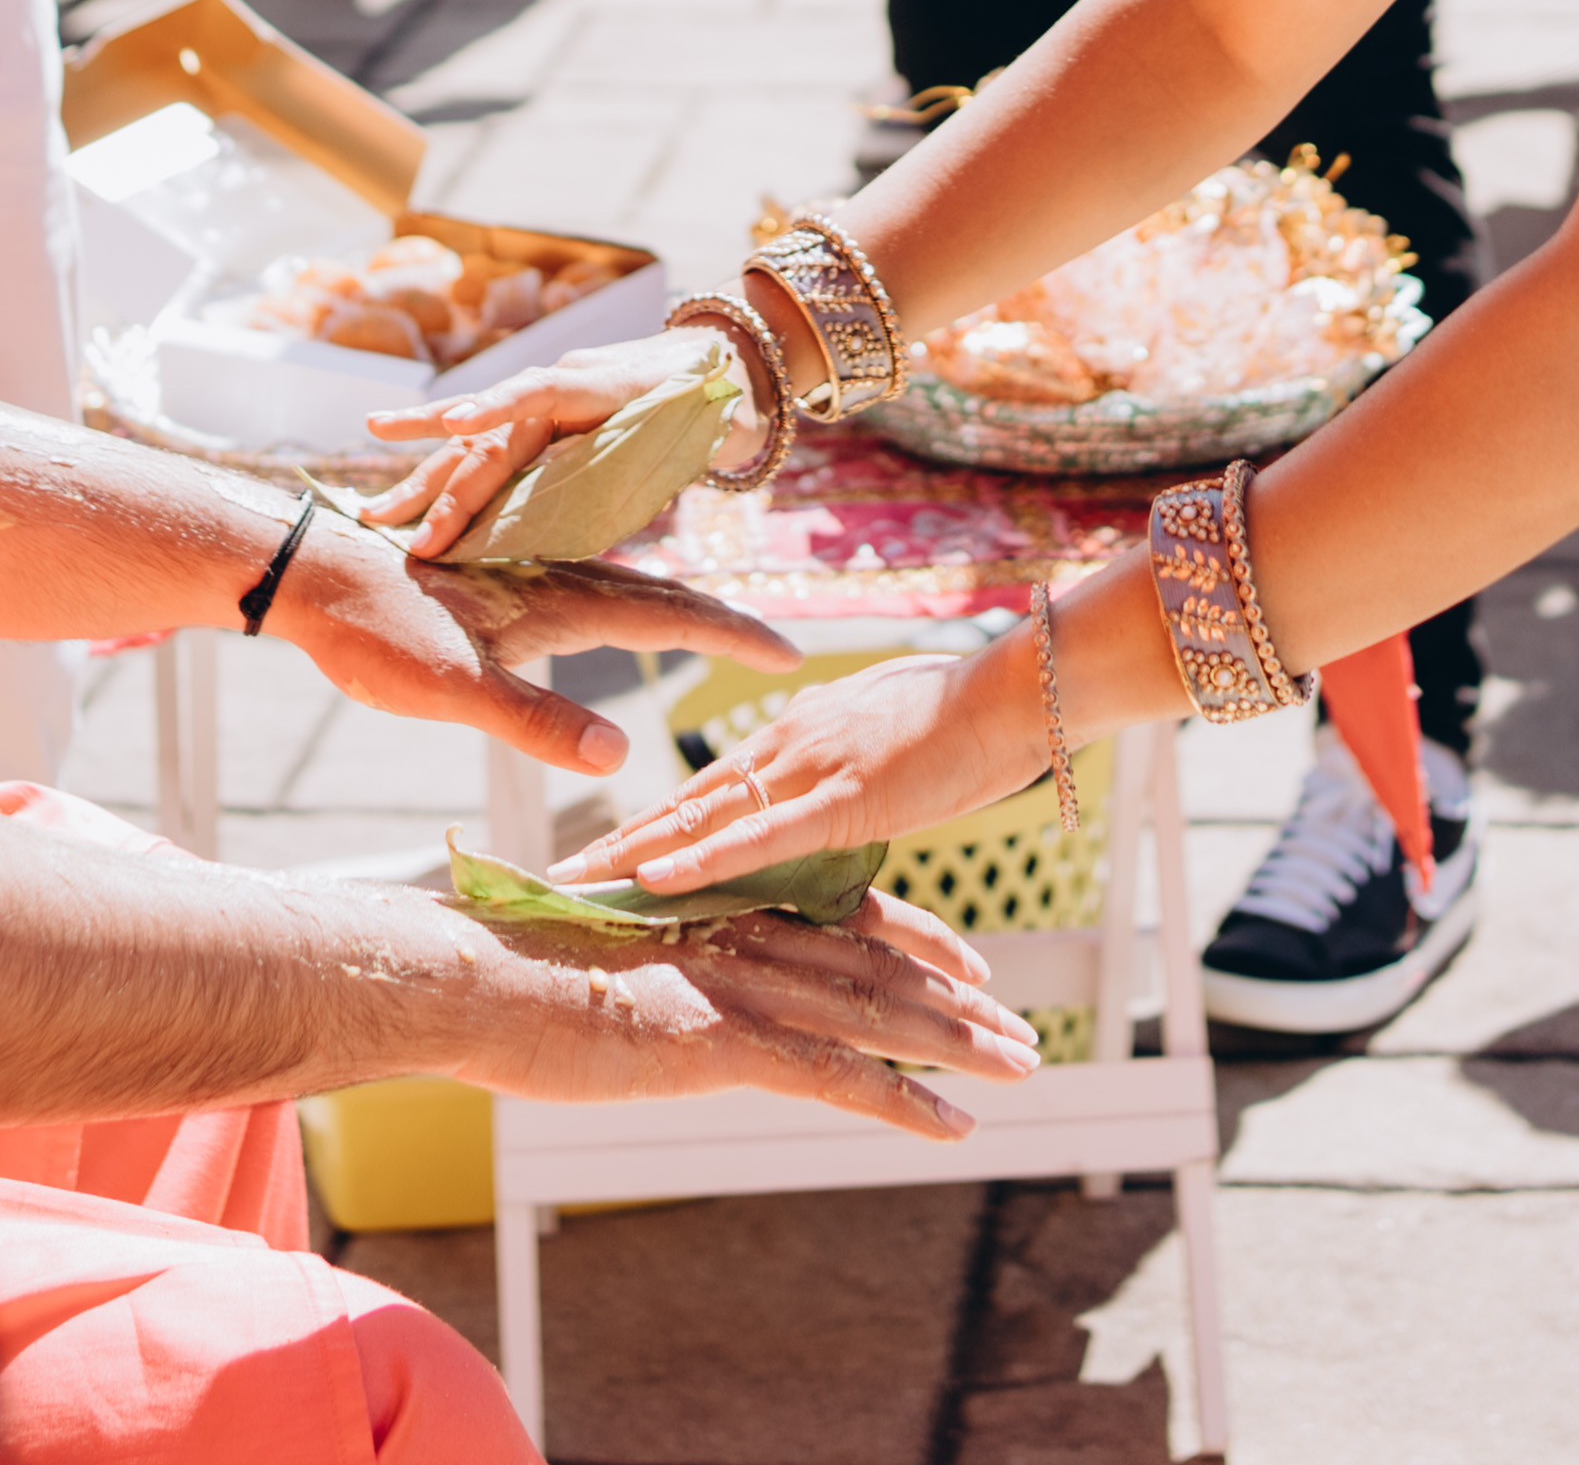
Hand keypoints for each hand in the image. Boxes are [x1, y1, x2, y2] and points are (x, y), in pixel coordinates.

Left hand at [264, 524, 805, 776]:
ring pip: (621, 590)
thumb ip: (536, 721)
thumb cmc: (376, 632)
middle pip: (660, 598)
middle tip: (773, 649)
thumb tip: (618, 757)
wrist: (309, 575)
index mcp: (562, 597)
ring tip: (711, 633)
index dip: (731, 636)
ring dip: (675, 611)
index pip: (670, 616)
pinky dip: (621, 609)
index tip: (787, 654)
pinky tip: (606, 623)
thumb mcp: (456, 688)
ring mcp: (526, 576)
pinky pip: (582, 592)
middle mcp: (556, 577)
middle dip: (720, 623)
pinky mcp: (496, 584)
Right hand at [365, 324, 743, 559]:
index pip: (542, 395)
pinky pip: (477, 439)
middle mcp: (557, 385)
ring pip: (473, 443)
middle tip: (409, 538)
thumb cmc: (710, 404)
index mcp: (601, 384)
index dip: (500, 408)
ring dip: (424, 480)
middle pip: (495, 438)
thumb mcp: (693, 429)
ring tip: (371, 511)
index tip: (461, 426)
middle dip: (450, 489)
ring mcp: (539, 399)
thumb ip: (644, 457)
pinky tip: (381, 443)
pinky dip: (433, 446)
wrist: (713, 358)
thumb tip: (601, 503)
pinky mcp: (530, 417)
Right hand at [443, 882, 1036, 1138]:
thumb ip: (662, 968)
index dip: (915, 942)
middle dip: (959, 1002)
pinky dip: (904, 1103)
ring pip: (879, 1017)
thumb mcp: (607, 961)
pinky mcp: (726, 1042)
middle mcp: (749, 939)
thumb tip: (671, 993)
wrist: (475, 975)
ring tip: (1020, 1067)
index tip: (969, 964)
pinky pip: (837, 1079)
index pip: (844, 920)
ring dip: (958, 1046)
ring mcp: (743, 988)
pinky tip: (953, 1128)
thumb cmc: (516, 969)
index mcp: (725, 910)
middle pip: (881, 969)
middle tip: (1022, 1029)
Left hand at [569, 648, 1051, 901]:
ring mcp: (811, 767)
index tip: (602, 851)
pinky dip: (701, 857)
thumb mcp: (889, 745)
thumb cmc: (970, 716)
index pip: (708, 788)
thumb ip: (846, 771)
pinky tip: (653, 877)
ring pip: (703, 816)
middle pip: (686, 801)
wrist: (1019, 693)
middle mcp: (788, 744)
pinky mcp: (844, 796)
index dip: (652, 822)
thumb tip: (825, 798)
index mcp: (798, 735)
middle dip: (620, 841)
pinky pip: (759, 835)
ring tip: (576, 885)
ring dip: (635, 852)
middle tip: (559, 876)